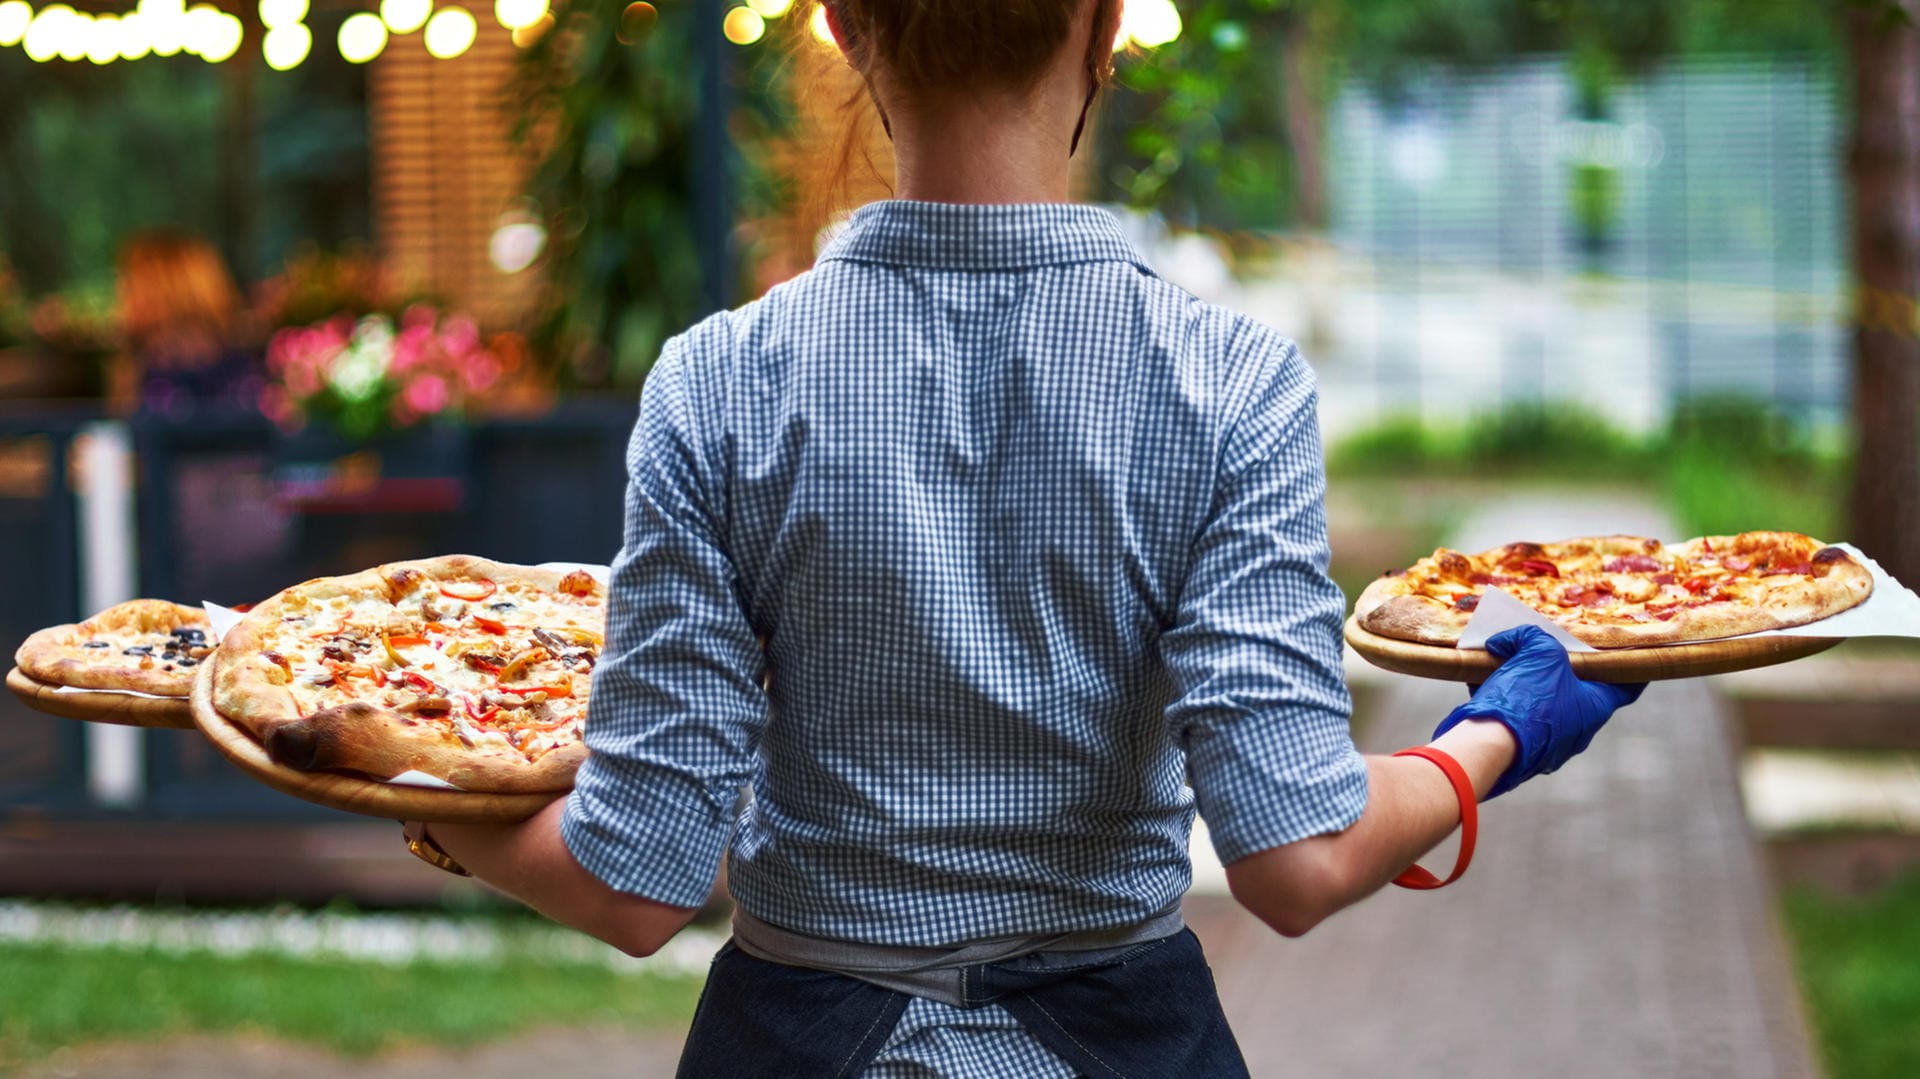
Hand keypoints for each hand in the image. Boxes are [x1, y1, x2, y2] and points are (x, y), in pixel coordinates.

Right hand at [1434, 626, 1644, 798]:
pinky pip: (1516, 718)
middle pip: (1578, 691)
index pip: (1627, 685)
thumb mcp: (1538, 652)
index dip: (1630, 666)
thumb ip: (1530, 637)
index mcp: (1595, 708)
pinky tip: (1482, 682)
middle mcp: (1578, 730)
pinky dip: (1505, 700)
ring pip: (1542, 704)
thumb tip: (1505, 641)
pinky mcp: (1519, 750)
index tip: (1632, 652)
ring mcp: (1549, 744)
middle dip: (1562, 669)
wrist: (1488, 747)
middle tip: (1549, 648)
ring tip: (1504, 661)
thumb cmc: (1527, 699)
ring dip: (1527, 683)